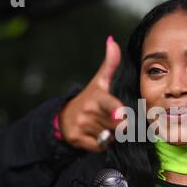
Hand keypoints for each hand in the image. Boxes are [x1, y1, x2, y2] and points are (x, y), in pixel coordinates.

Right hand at [58, 36, 124, 152]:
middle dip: (118, 125)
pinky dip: (101, 143)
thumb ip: (110, 63)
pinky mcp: (76, 139)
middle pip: (117, 125)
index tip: (120, 113)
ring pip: (110, 136)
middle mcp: (88, 111)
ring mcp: (81, 125)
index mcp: (98, 97)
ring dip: (110, 134)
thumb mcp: (99, 81)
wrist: (65, 116)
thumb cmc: (90, 99)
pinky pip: (100, 146)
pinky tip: (94, 134)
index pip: (109, 103)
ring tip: (101, 125)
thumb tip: (112, 40)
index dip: (115, 109)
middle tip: (109, 118)